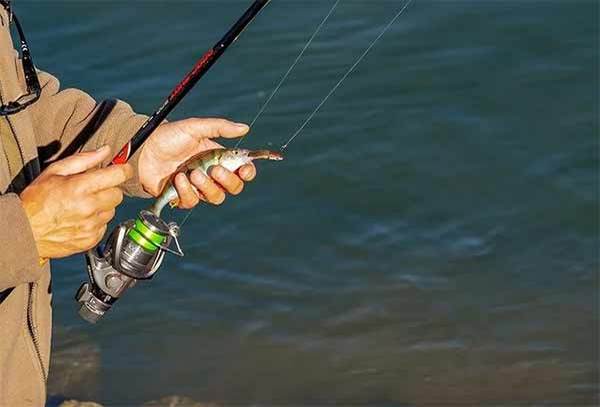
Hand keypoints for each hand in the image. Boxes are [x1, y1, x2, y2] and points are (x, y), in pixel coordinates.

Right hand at [20, 146, 132, 258]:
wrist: (25, 230)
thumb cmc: (36, 200)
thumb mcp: (55, 171)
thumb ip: (83, 159)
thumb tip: (105, 150)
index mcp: (81, 187)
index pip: (118, 175)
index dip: (124, 170)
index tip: (123, 169)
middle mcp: (89, 207)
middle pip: (118, 194)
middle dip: (109, 188)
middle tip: (93, 189)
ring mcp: (91, 225)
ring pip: (112, 210)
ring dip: (103, 206)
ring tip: (83, 206)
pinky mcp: (91, 239)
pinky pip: (104, 226)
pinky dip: (96, 221)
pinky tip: (81, 219)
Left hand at [138, 118, 256, 207]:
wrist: (143, 149)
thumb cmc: (168, 136)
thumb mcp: (194, 127)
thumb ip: (220, 127)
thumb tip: (245, 128)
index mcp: (219, 158)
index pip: (242, 170)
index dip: (247, 172)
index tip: (245, 169)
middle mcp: (211, 174)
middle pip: (233, 187)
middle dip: (228, 180)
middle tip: (215, 169)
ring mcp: (197, 187)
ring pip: (216, 197)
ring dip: (206, 186)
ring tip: (192, 173)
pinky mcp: (182, 197)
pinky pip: (192, 202)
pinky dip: (186, 191)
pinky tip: (178, 179)